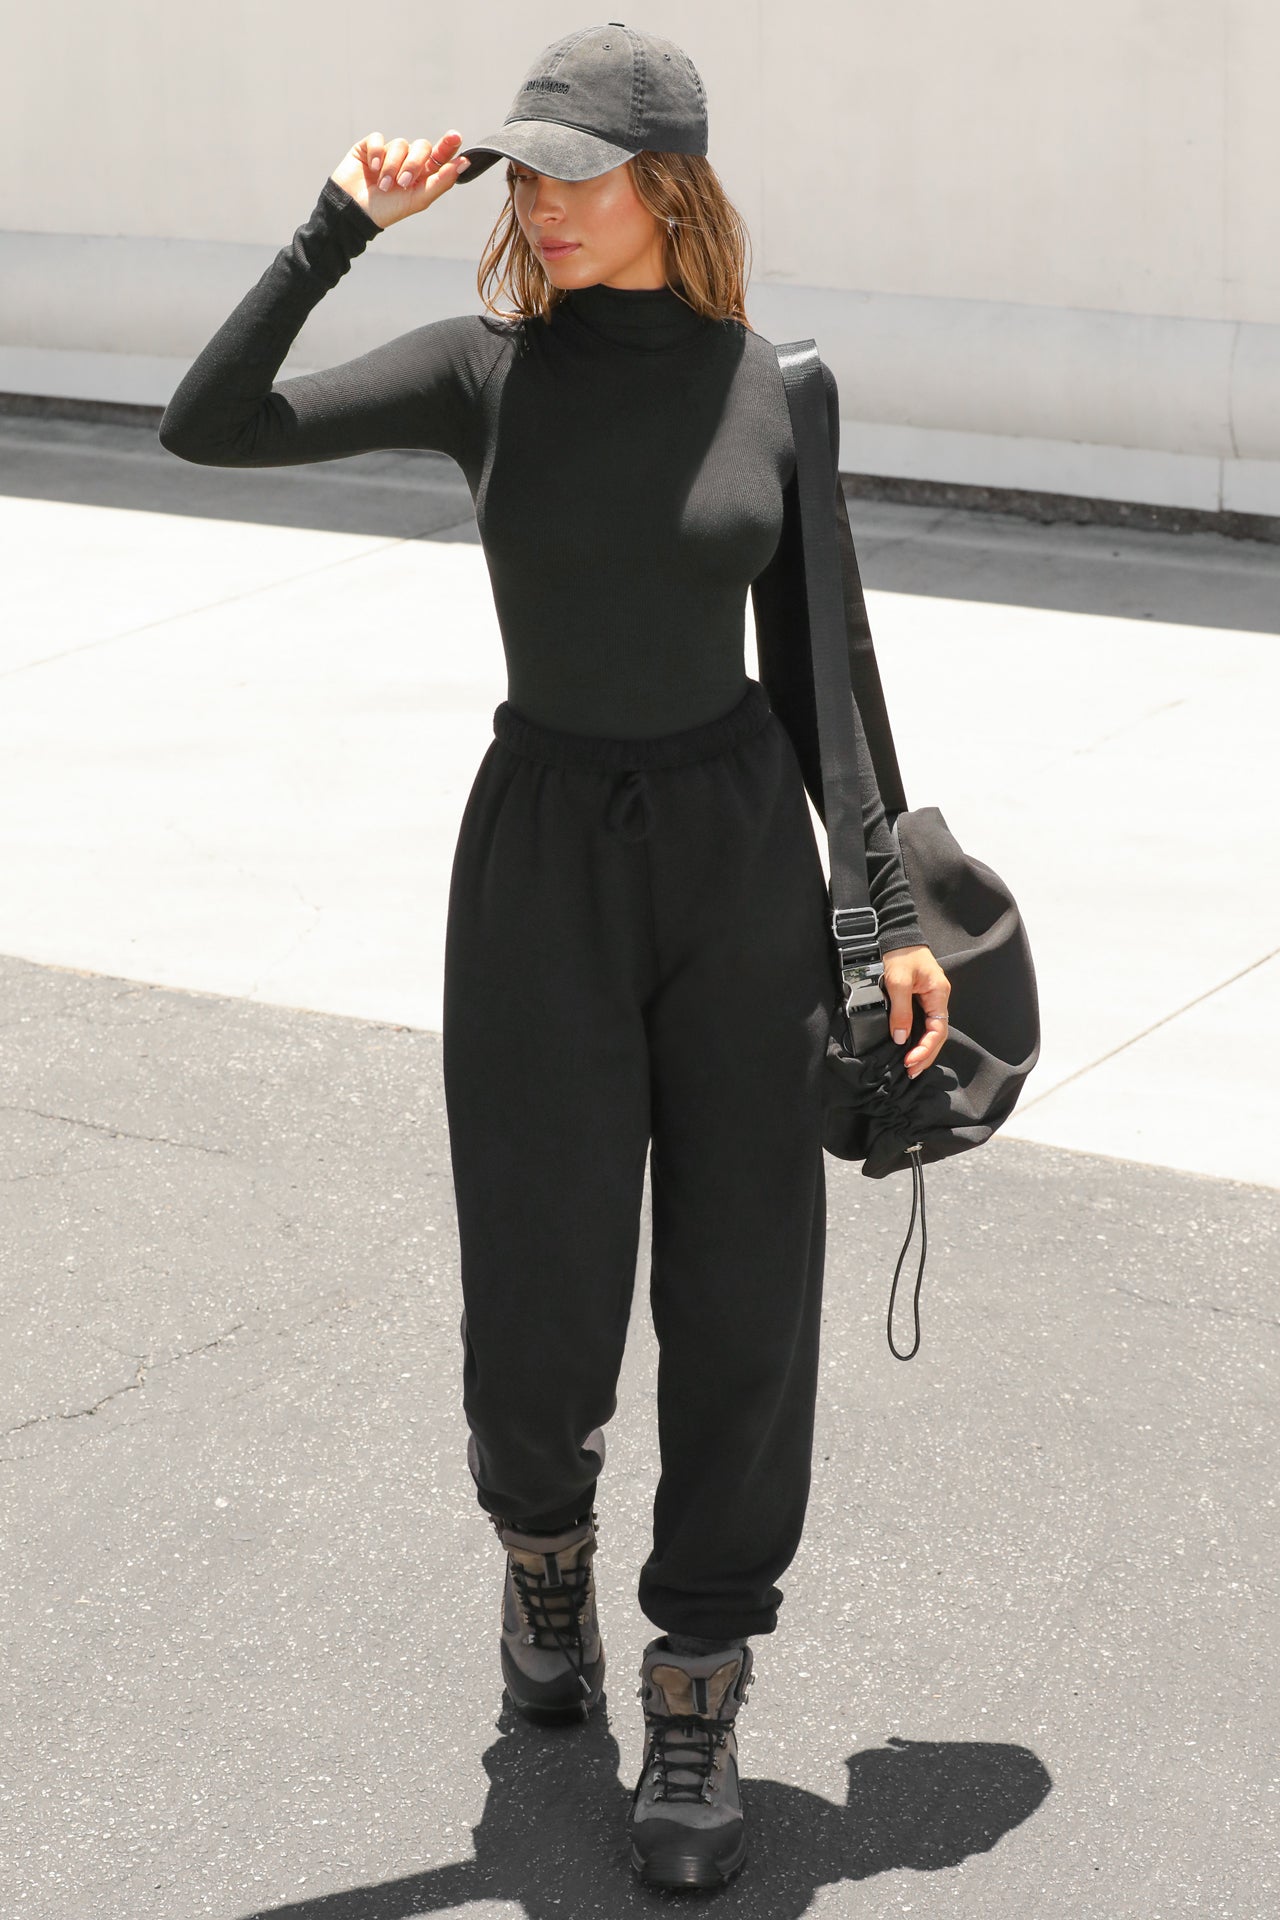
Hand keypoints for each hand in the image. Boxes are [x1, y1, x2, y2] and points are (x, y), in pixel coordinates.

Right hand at [330, 129, 470, 228]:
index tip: (455, 136)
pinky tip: (372, 168)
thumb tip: (464, 163)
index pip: (440, 155)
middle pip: (422, 147)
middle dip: (413, 164)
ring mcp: (389, 153)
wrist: (354, 212)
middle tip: (403, 183)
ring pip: (400, 144)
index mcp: (423, 174)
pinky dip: (377, 154)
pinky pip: (379, 139)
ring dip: (392, 166)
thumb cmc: (388, 210)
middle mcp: (408, 161)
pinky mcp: (370, 147)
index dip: (448, 145)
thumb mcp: (419, 199)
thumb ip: (442, 181)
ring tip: (383, 185)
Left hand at [881, 944, 950, 1076]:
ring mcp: (930, 998)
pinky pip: (923, 1022)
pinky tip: (910, 1048)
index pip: (938, 1030)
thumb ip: (900, 1011)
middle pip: (938, 1034)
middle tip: (911, 1072)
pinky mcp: (920, 998)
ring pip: (931, 1031)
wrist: (895, 933)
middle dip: (926, 1055)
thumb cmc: (899, 953)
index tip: (910, 1061)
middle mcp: (938, 998)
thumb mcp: (897, 982)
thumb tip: (901, 1038)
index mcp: (938, 994)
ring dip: (923, 1050)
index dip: (925, 1049)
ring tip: (911, 1066)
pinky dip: (918, 1038)